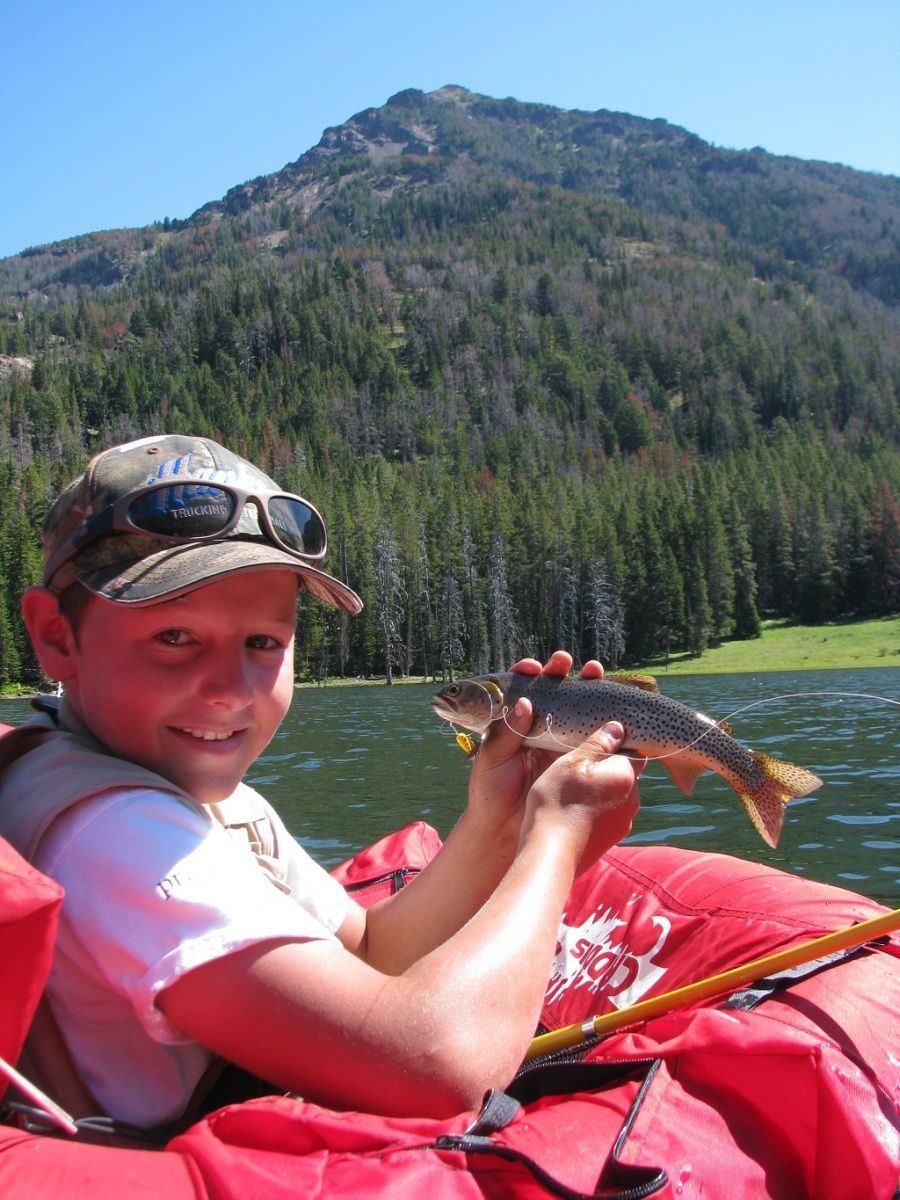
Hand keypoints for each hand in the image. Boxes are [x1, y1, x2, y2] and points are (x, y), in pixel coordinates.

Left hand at [466, 651, 605, 832]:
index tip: (533, 667)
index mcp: (514, 721)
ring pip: (576, 707)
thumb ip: (506, 732)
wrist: (505, 829)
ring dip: (586, 686)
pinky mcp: (576, 758)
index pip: (523, 688)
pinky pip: (592, 735)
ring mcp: (560, 740)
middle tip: (565, 661)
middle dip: (561, 672)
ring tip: (594, 671)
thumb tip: (525, 703)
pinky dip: (603, 720)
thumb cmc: (491, 790)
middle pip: (554, 691)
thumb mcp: (491, 758)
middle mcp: (539, 724)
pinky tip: (611, 707)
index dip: (529, 673)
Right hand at [524, 721, 640, 873]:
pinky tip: (573, 813)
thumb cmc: (558, 802)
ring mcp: (624, 822)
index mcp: (626, 775)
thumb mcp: (571, 763)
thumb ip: (597, 744)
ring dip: (599, 791)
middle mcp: (633, 799)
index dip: (616, 746)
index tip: (594, 747)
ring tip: (571, 793)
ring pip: (615, 796)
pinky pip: (608, 815)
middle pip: (624, 774)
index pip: (634, 751)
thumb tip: (618, 728)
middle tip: (576, 770)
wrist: (551, 853)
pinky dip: (595, 811)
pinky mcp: (612, 838)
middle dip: (605, 770)